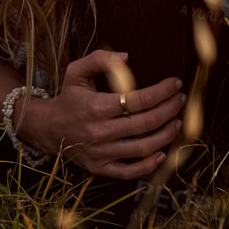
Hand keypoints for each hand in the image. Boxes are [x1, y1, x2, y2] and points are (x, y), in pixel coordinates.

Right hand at [17, 49, 185, 178]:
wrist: (48, 129)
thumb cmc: (68, 97)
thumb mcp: (76, 71)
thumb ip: (100, 59)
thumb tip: (126, 58)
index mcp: (96, 106)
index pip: (139, 99)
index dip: (162, 91)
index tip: (175, 84)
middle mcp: (99, 132)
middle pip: (146, 122)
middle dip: (170, 110)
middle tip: (181, 101)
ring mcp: (101, 153)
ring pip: (143, 147)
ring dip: (166, 135)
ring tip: (178, 122)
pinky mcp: (100, 168)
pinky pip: (130, 171)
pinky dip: (149, 165)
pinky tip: (163, 153)